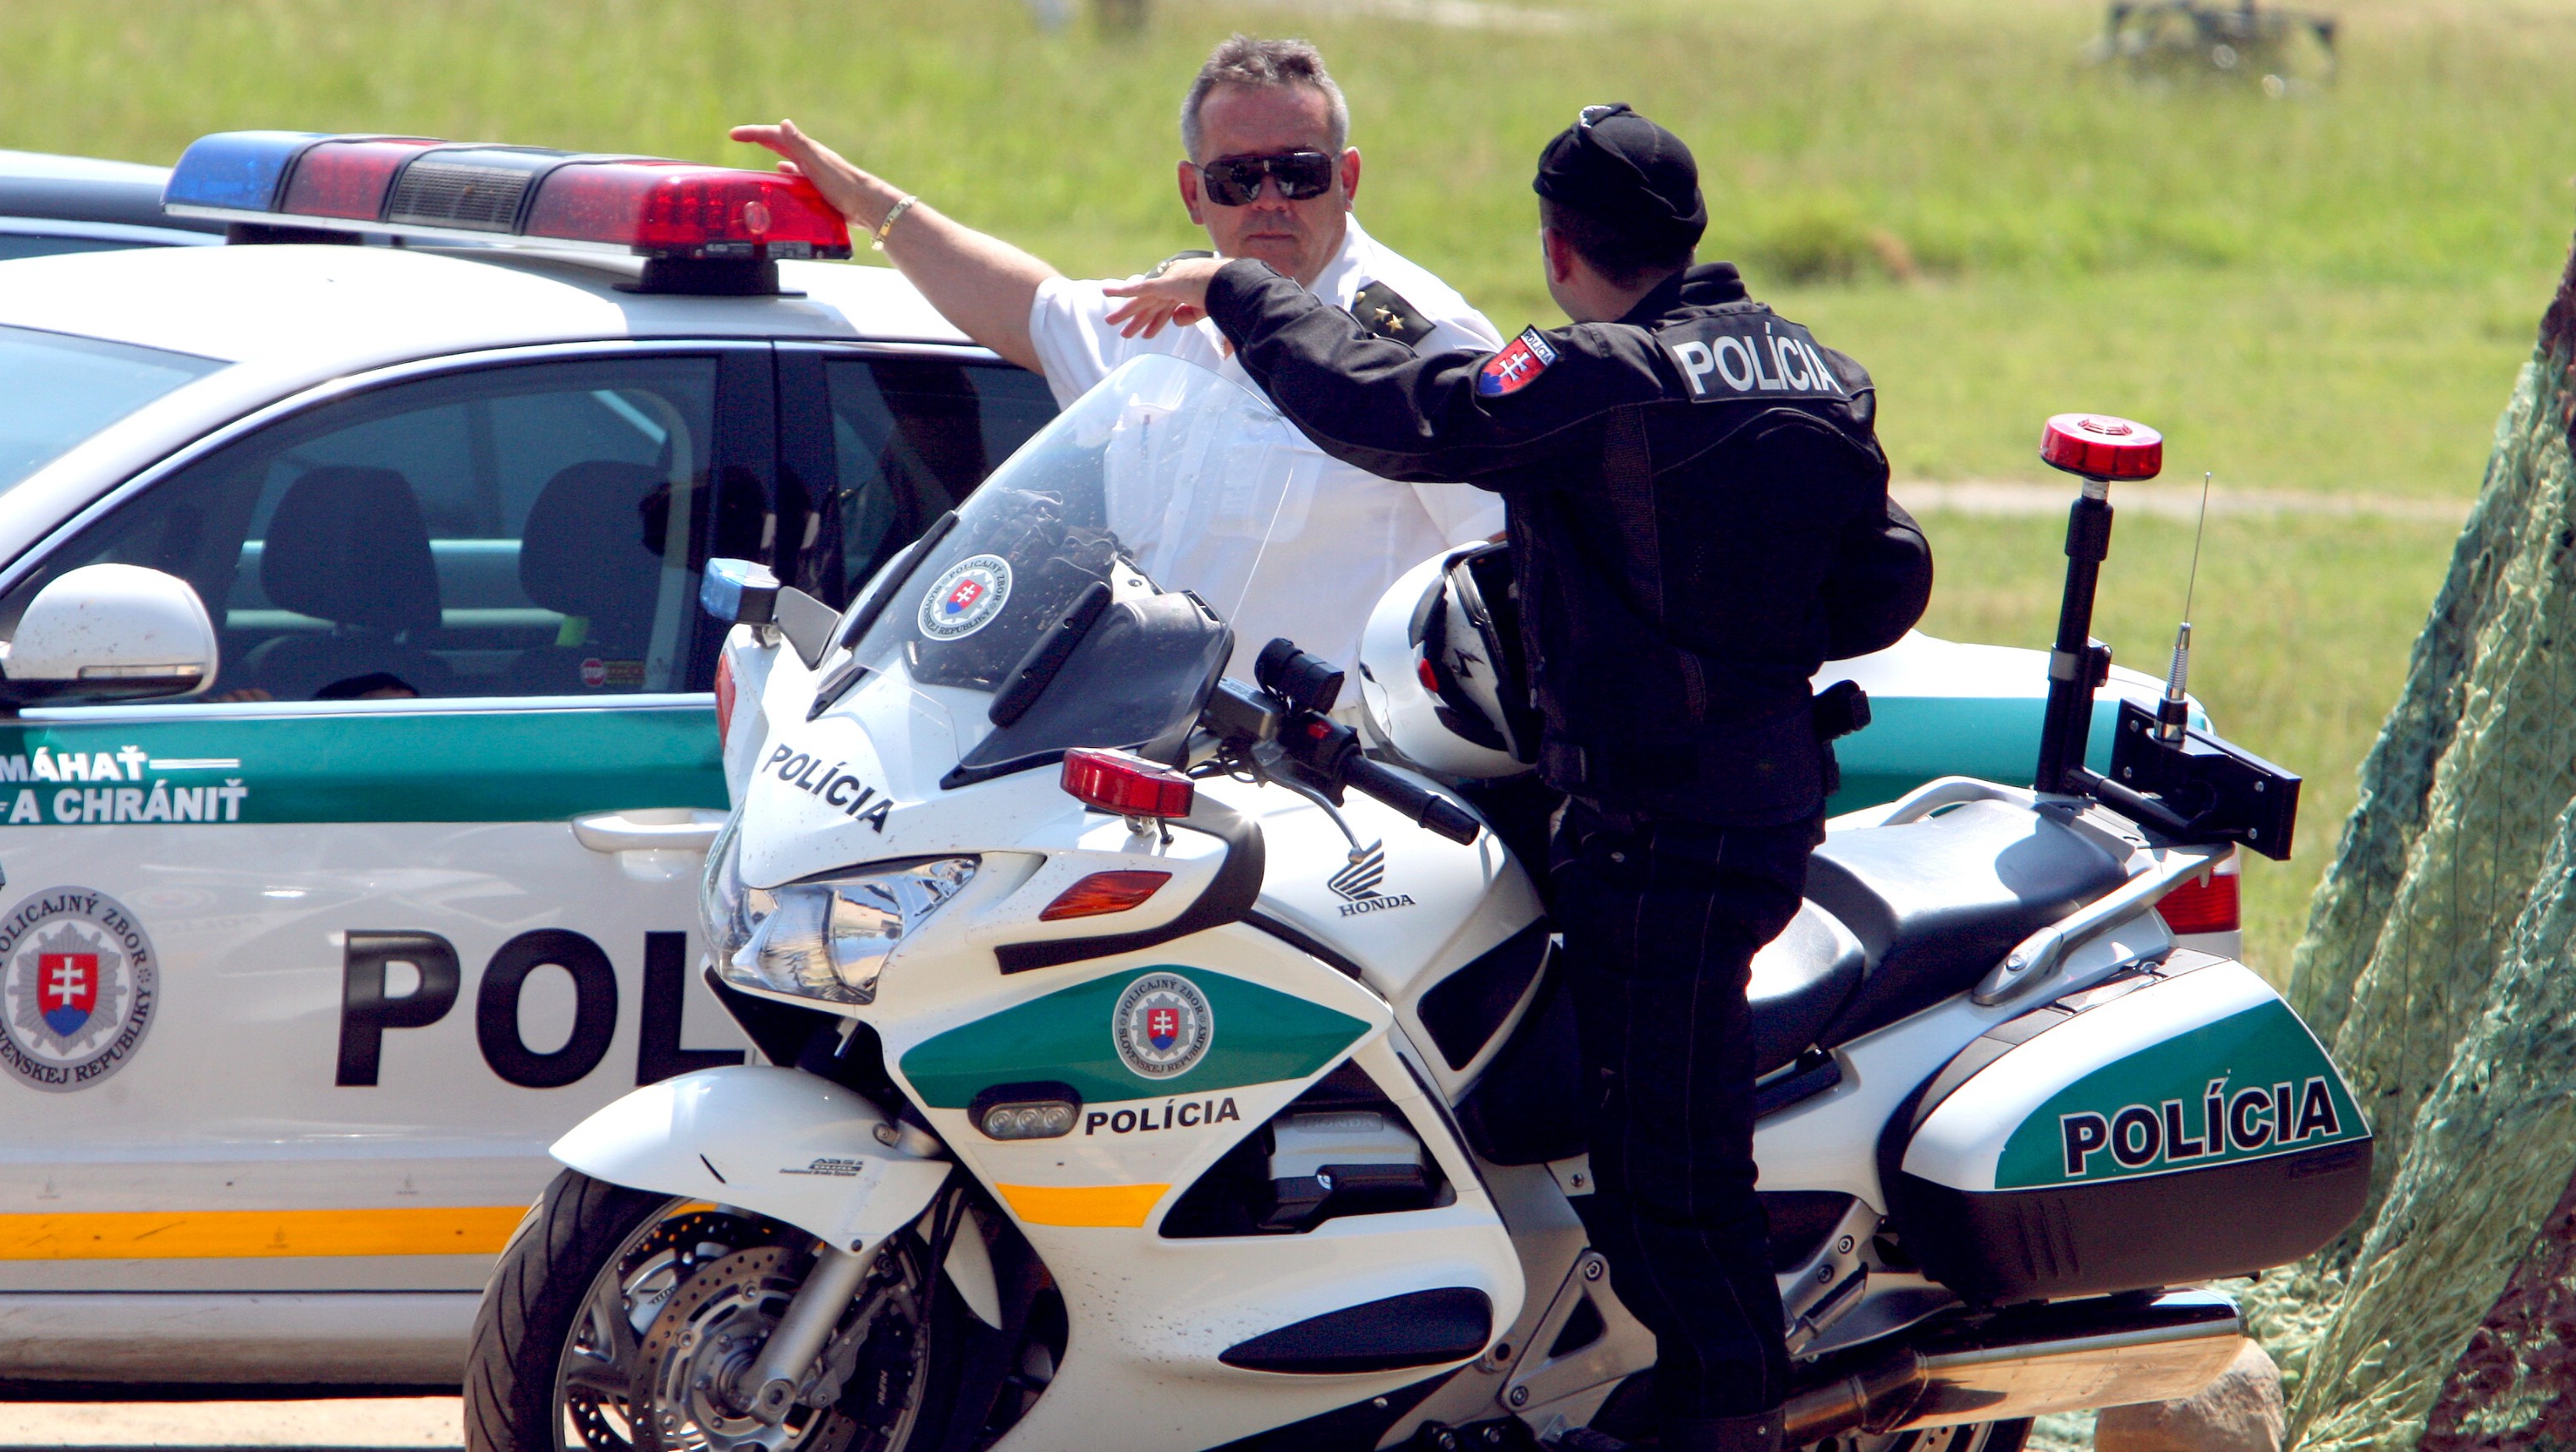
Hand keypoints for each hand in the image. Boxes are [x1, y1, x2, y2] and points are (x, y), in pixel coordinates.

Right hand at [729, 119, 881, 225]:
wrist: (868, 204)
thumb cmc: (844, 185)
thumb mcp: (818, 164)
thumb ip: (800, 145)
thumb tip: (784, 123)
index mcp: (807, 150)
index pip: (774, 136)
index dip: (753, 133)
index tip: (733, 134)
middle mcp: (810, 158)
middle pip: (779, 143)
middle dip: (758, 139)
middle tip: (739, 138)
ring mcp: (815, 171)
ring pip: (788, 159)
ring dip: (771, 155)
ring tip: (755, 158)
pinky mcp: (820, 186)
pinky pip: (797, 176)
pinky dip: (786, 173)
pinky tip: (783, 176)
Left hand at [1102, 256, 1222, 338]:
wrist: (1229, 284)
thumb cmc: (1225, 295)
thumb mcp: (1206, 309)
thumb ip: (1190, 315)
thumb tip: (1175, 321)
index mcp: (1186, 291)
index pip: (1166, 307)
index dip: (1155, 322)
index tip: (1147, 334)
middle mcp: (1174, 285)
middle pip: (1151, 304)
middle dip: (1136, 317)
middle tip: (1122, 330)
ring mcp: (1168, 283)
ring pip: (1141, 300)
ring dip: (1125, 311)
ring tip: (1110, 322)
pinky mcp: (1163, 283)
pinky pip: (1138, 288)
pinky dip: (1122, 290)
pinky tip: (1107, 292)